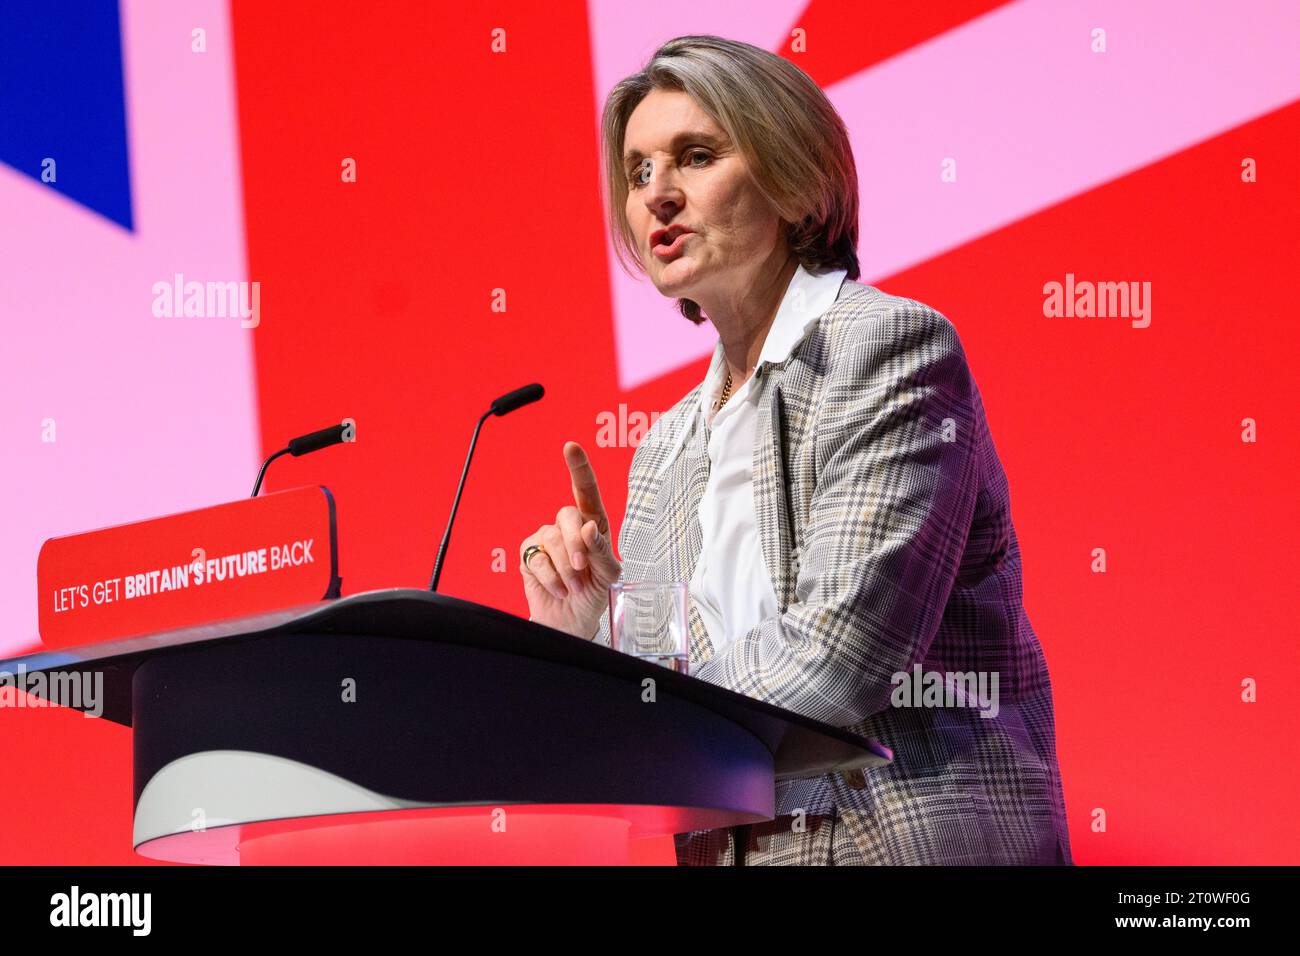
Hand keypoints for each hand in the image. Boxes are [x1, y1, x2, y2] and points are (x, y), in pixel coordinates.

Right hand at [519, 441, 620, 638]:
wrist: (573, 622)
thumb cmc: (594, 595)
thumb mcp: (609, 575)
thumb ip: (601, 550)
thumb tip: (590, 528)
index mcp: (594, 525)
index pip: (587, 491)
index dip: (578, 467)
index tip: (571, 448)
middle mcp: (570, 527)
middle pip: (568, 515)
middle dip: (576, 543)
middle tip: (582, 569)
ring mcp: (547, 539)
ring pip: (553, 539)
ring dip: (566, 568)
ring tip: (574, 586)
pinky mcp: (529, 555)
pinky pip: (537, 559)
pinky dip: (551, 578)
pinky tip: (558, 588)